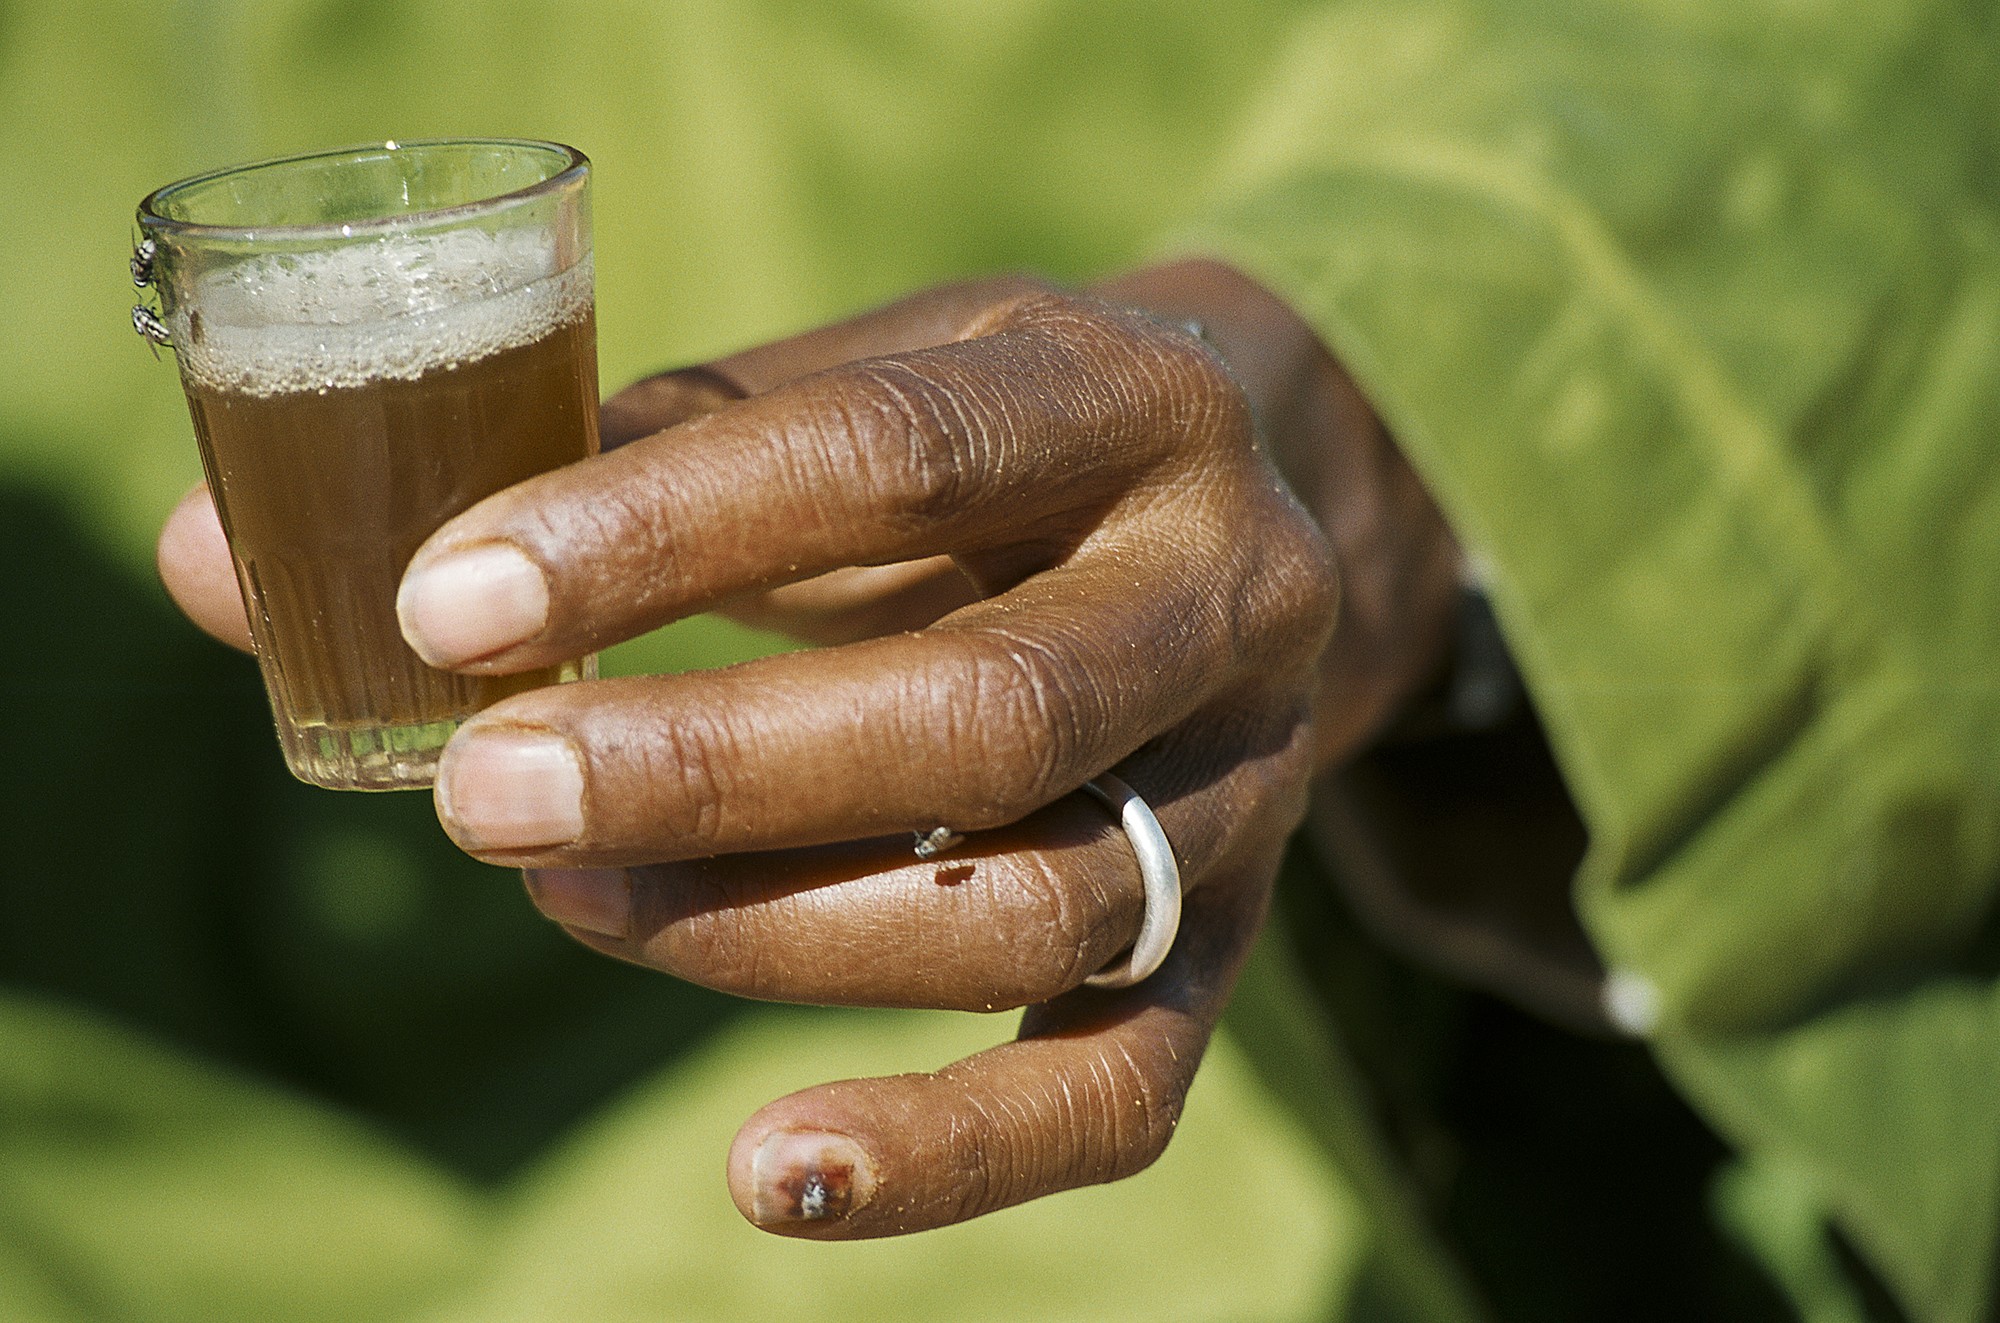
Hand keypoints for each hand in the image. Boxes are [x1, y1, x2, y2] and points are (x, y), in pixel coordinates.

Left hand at [158, 261, 1457, 1236]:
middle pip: (991, 712)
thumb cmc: (975, 437)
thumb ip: (572, 468)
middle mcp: (1224, 592)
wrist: (1232, 498)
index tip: (447, 605)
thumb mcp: (827, 386)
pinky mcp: (1227, 948)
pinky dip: (950, 1156)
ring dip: (775, 933)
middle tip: (489, 795)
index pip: (898, 454)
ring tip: (574, 906)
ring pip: (1039, 908)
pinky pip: (1119, 1090)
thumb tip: (215, 577)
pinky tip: (766, 1176)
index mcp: (1121, 396)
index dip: (667, 532)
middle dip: (716, 770)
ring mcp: (1249, 788)